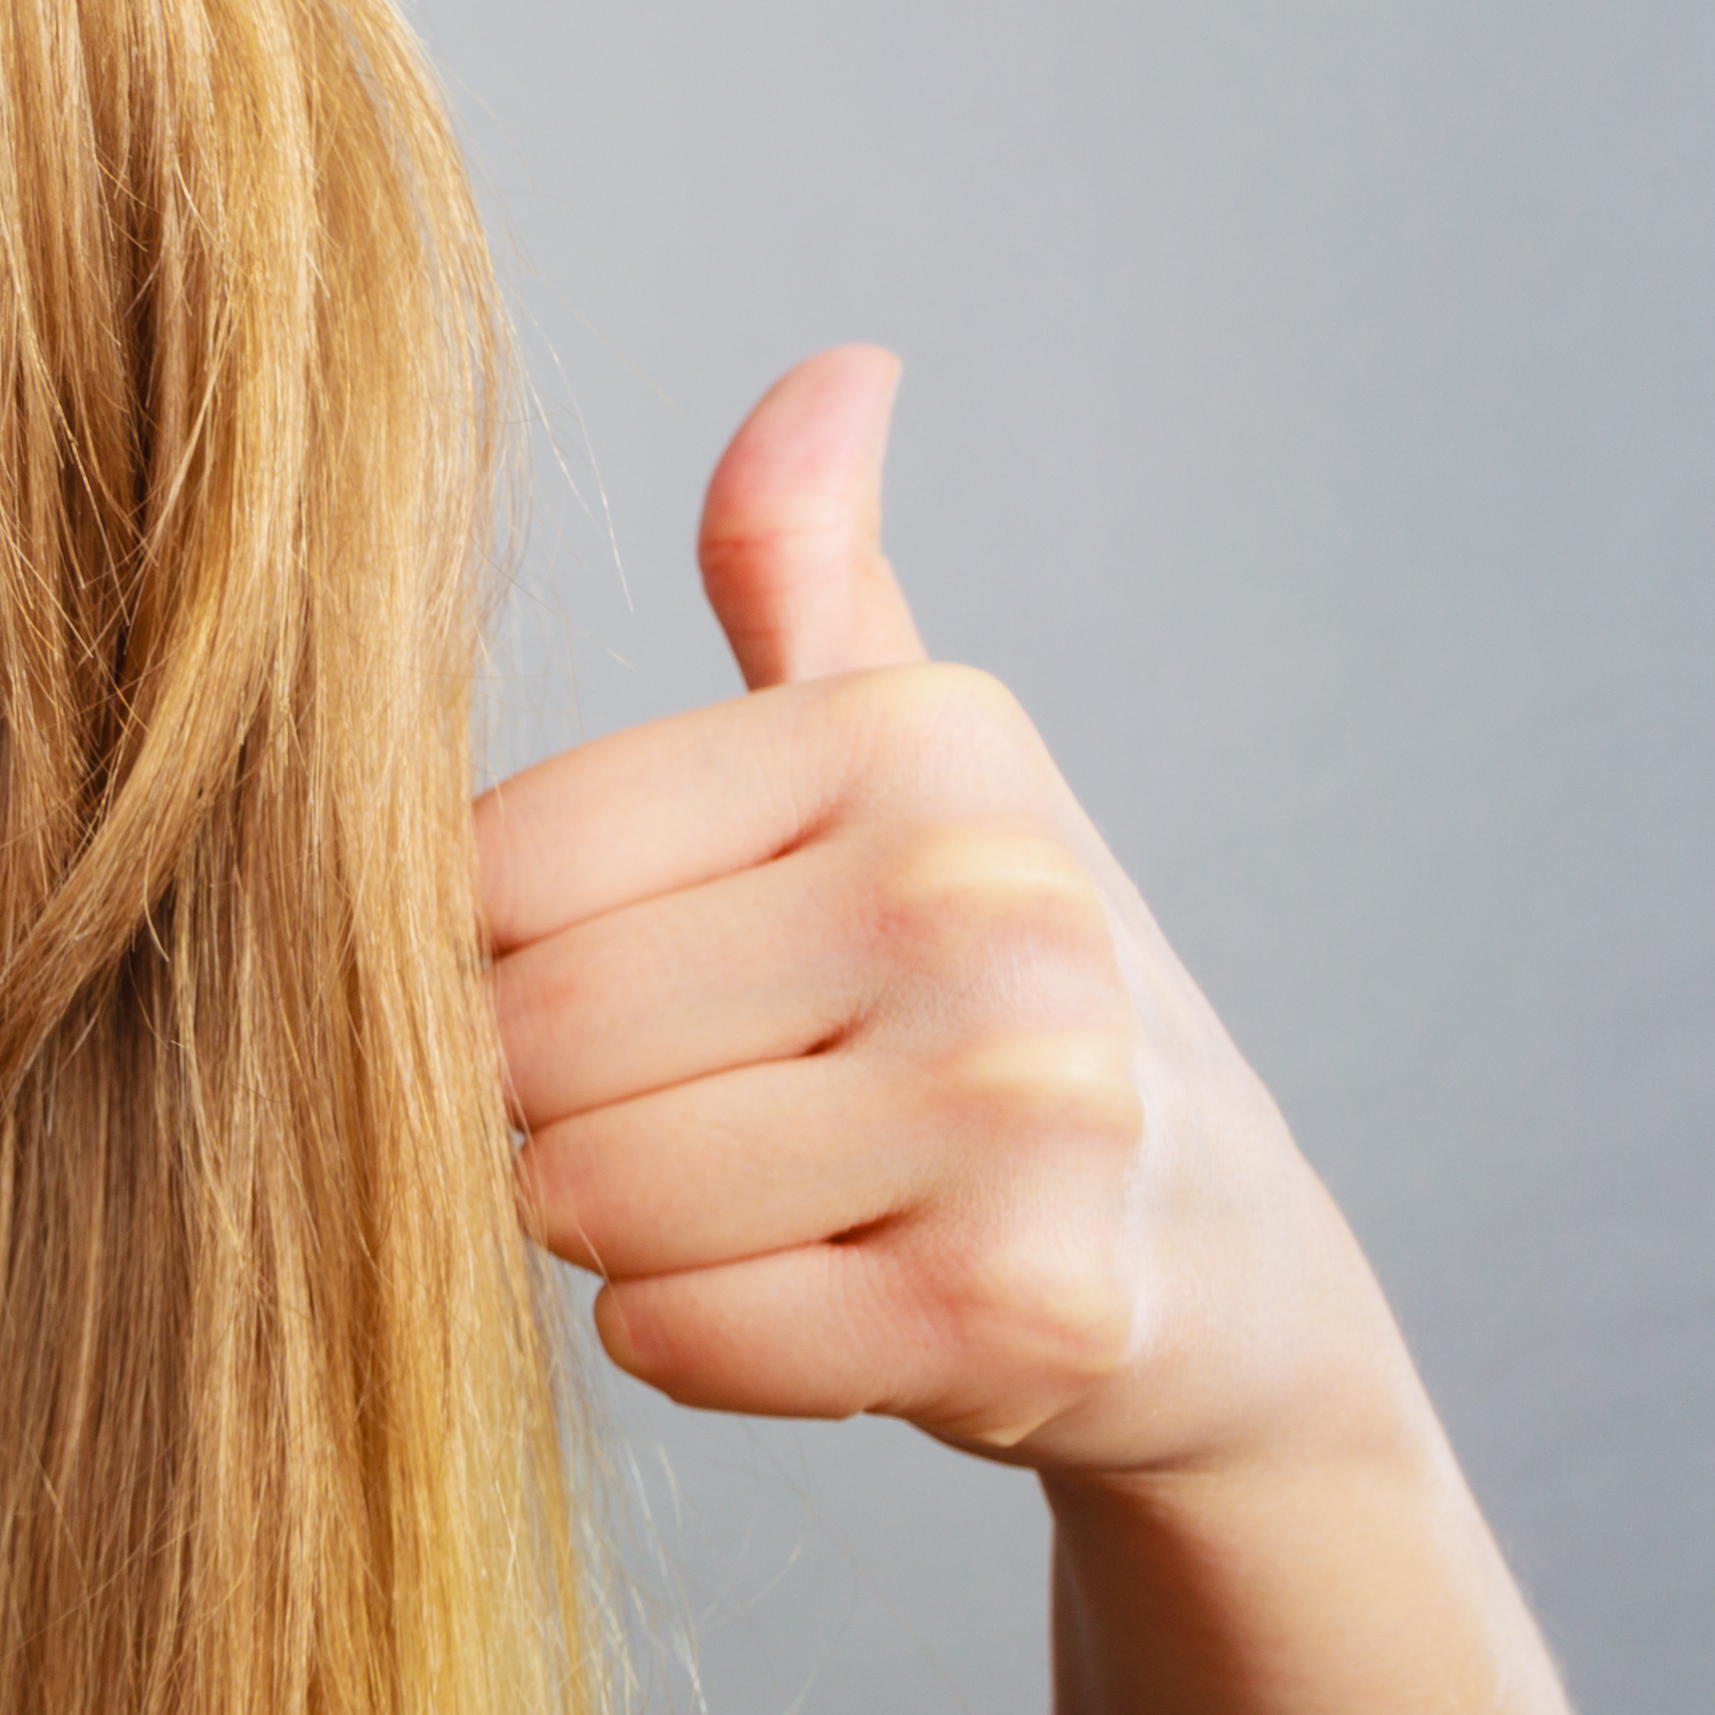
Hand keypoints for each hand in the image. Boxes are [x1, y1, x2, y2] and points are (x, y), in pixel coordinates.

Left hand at [472, 351, 1397, 1485]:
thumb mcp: (922, 775)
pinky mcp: (1025, 1311)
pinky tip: (812, 1299)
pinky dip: (692, 1341)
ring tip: (757, 1200)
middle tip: (681, 1119)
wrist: (1223, 1276)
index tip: (622, 989)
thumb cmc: (996, 1004)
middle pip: (526, 1039)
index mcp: (917, 737)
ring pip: (586, 1198)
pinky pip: (681, 1336)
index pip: (490, 867)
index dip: (492, 966)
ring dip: (612, 1238)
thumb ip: (812, 584)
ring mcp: (1026, 1107)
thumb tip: (832, 373)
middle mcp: (988, 895)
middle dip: (540, 1113)